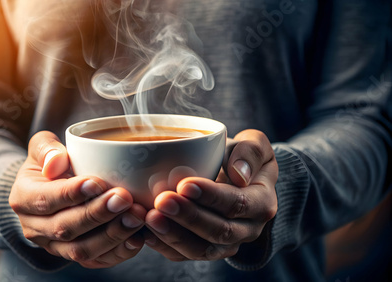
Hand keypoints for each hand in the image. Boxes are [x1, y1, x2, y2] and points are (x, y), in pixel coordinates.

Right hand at [9, 131, 146, 267]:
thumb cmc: (53, 163)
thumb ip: (46, 149)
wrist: (55, 186)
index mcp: (22, 198)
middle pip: (65, 228)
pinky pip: (97, 261)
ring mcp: (55, 246)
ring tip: (136, 216)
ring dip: (112, 235)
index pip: (45, 200)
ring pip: (81, 249)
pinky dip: (119, 252)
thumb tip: (55, 162)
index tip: (98, 183)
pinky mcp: (76, 256)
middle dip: (97, 214)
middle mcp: (35, 228)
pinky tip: (137, 236)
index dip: (71, 194)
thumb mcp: (42, 147)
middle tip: (124, 198)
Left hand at [144, 129, 277, 260]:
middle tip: (162, 200)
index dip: (211, 197)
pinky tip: (144, 231)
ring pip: (200, 249)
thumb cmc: (239, 156)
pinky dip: (162, 245)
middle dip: (188, 217)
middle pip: (219, 231)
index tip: (185, 184)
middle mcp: (246, 230)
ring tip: (149, 217)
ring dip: (173, 235)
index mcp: (261, 203)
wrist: (232, 177)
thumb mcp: (254, 143)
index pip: (238, 204)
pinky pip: (182, 255)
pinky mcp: (202, 251)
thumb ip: (252, 151)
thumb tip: (239, 174)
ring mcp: (224, 245)